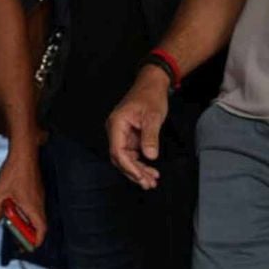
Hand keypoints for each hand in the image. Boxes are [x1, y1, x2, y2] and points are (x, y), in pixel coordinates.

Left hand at [0, 144, 46, 243]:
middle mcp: (39, 203)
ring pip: (37, 215)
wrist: (24, 153)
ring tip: (13, 221)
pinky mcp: (38, 190)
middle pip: (39, 225)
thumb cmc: (14, 172)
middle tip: (18, 237)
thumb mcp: (0, 191)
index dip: (37, 240)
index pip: (41, 229)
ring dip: (27, 221)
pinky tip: (15, 206)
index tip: (30, 246)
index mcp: (33, 207)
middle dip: (29, 233)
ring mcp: (40, 196)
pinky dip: (27, 211)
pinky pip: (34, 206)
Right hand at [108, 69, 170, 187]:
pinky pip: (132, 155)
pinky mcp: (129, 137)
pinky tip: (150, 171)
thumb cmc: (150, 96)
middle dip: (134, 172)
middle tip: (148, 183)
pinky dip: (140, 164)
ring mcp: (122, 134)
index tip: (140, 176)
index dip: (129, 167)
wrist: (152, 84)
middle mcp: (116, 130)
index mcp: (117, 124)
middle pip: (120, 158)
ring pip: (126, 159)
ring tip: (151, 181)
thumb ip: (150, 136)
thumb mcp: (153, 116)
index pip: (117, 151)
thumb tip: (150, 156)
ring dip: (138, 171)